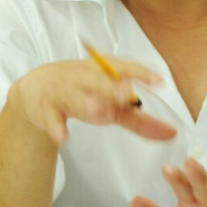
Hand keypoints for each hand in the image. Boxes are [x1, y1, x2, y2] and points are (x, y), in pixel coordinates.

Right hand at [9, 56, 176, 145]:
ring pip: (76, 97)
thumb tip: (171, 133)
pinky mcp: (47, 109)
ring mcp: (64, 92)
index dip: (141, 73)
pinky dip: (57, 127)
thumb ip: (140, 119)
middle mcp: (84, 77)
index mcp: (103, 71)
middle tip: (128, 94)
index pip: (124, 68)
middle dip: (113, 87)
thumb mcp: (111, 102)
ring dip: (87, 103)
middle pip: (100, 81)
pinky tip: (63, 138)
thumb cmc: (81, 91)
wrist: (35, 89)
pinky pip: (52, 118)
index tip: (159, 81)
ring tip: (97, 110)